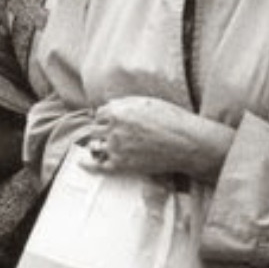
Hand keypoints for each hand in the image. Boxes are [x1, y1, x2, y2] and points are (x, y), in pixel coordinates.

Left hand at [81, 95, 226, 181]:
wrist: (186, 143)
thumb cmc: (171, 120)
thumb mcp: (147, 102)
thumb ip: (124, 103)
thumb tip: (108, 105)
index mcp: (118, 111)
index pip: (99, 113)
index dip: (105, 117)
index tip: (110, 121)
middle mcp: (113, 129)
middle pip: (95, 129)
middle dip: (101, 130)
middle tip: (109, 134)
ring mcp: (116, 148)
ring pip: (94, 145)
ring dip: (97, 145)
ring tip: (102, 146)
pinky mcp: (121, 165)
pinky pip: (98, 166)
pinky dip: (88, 165)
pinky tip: (82, 164)